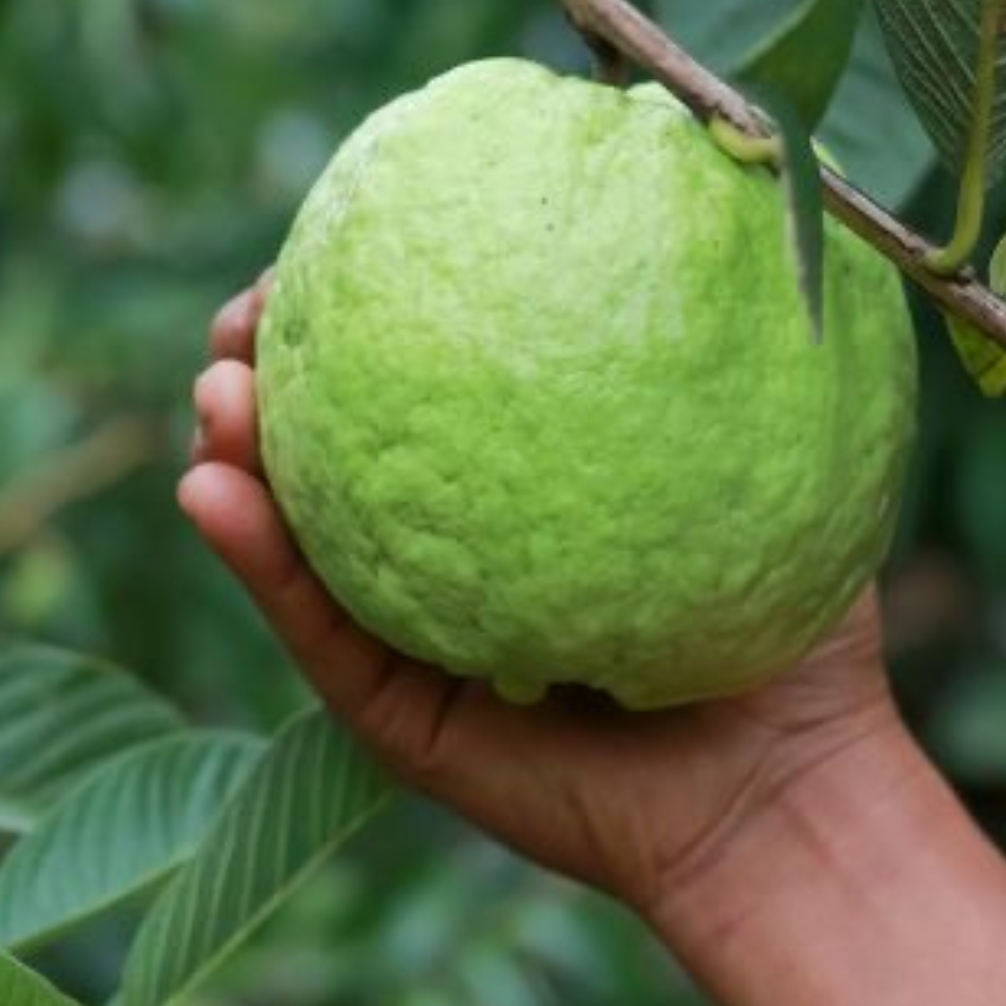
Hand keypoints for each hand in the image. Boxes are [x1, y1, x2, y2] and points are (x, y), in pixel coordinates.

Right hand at [180, 277, 902, 915]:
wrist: (785, 793)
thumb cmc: (791, 634)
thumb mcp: (765, 471)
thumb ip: (720, 366)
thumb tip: (711, 212)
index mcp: (520, 510)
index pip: (424, 406)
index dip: (366, 328)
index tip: (341, 249)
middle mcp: (456, 569)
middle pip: (336, 464)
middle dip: (273, 380)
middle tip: (249, 317)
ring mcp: (419, 646)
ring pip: (300, 545)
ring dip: (236, 459)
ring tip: (216, 388)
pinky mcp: (401, 722)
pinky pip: (318, 635)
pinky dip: (261, 566)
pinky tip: (214, 492)